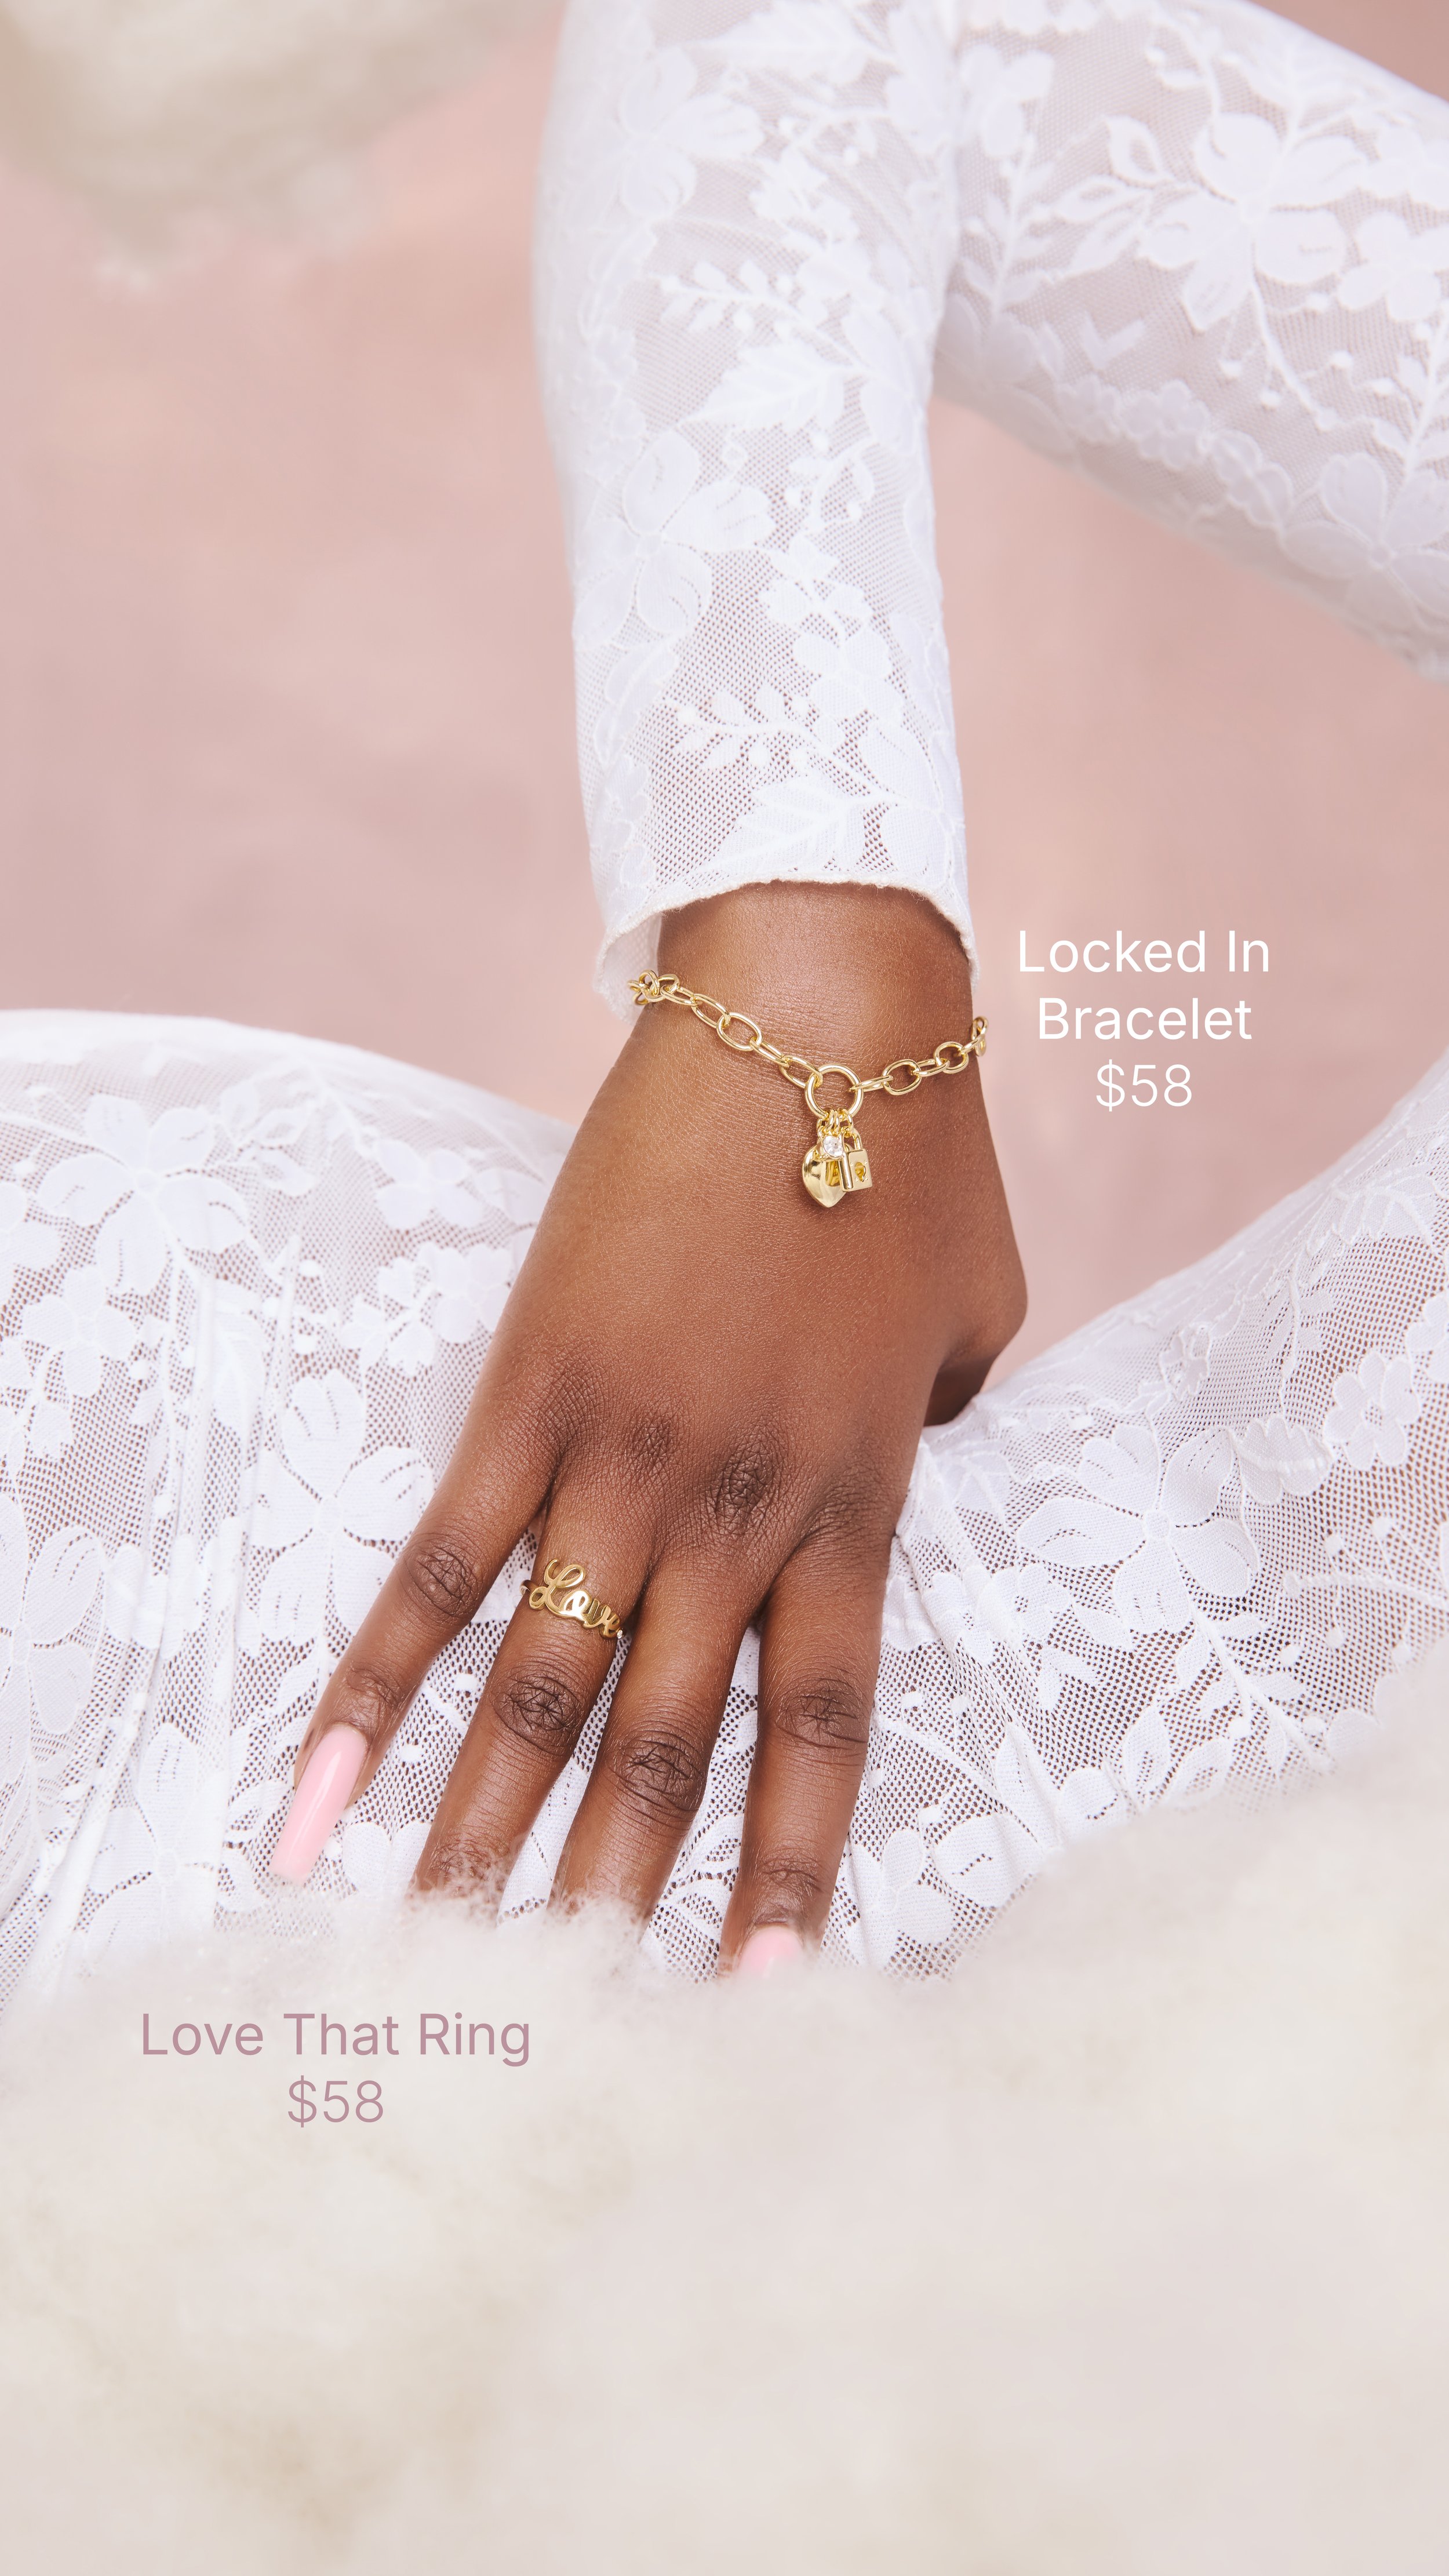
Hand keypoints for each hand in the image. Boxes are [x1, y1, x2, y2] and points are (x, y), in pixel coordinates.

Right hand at [276, 884, 1024, 1964]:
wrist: (813, 1014)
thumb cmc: (916, 1157)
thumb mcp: (981, 1313)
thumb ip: (950, 1415)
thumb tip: (928, 1444)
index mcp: (858, 1507)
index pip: (823, 1736)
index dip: (789, 1876)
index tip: (760, 2003)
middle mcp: (739, 1515)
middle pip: (667, 1751)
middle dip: (614, 1900)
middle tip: (566, 2035)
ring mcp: (623, 1460)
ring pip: (541, 1691)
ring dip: (479, 1837)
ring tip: (429, 1961)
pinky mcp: (528, 1396)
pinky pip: (438, 1568)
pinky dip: (373, 1690)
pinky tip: (315, 1798)